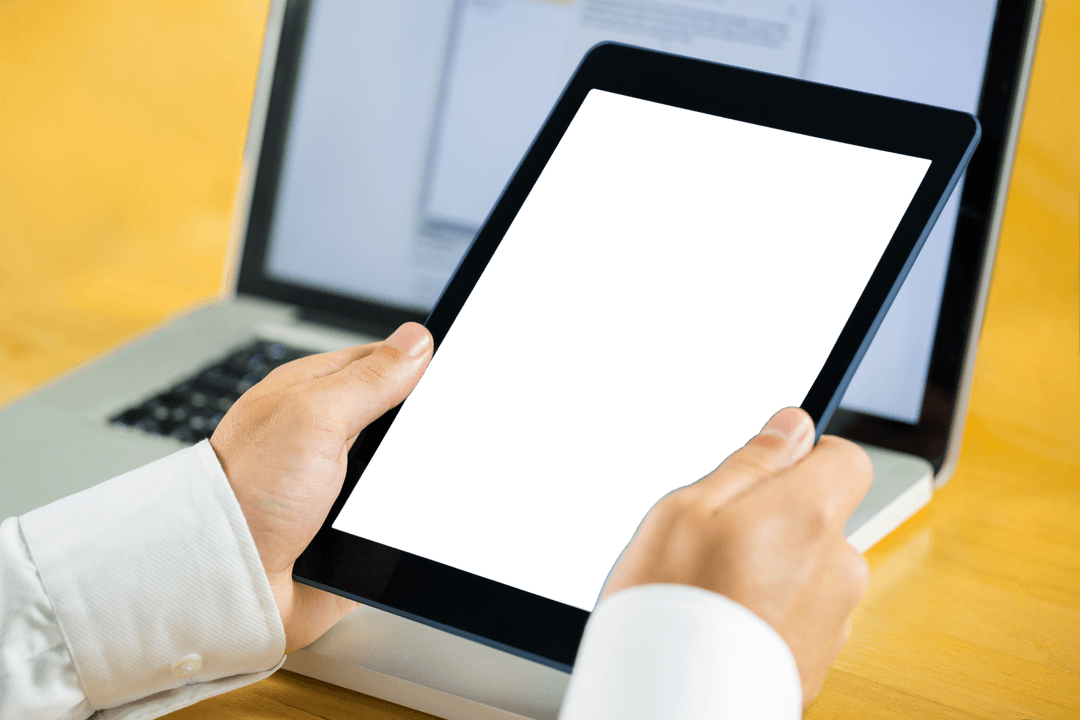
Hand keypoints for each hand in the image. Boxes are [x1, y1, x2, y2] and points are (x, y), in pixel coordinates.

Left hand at [210, 322, 432, 652]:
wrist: (229, 581)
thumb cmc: (247, 492)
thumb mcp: (315, 416)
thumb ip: (370, 378)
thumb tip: (417, 340)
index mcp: (312, 393)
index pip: (382, 362)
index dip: (419, 365)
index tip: (453, 371)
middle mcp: (325, 435)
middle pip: (398, 416)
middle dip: (419, 427)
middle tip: (439, 432)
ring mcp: (339, 482)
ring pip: (400, 468)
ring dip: (412, 478)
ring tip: (416, 481)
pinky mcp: (351, 526)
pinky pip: (395, 516)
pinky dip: (405, 519)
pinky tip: (409, 520)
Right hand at [599, 407, 872, 707]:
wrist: (675, 703)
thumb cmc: (673, 604)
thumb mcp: (688, 508)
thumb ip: (751, 463)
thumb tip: (792, 428)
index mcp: (811, 516)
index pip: (848, 460)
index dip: (808, 458)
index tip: (769, 471)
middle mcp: (839, 567)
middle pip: (823, 521)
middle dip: (779, 523)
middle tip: (716, 543)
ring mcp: (834, 622)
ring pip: (811, 573)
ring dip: (774, 573)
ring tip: (716, 592)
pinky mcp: (819, 663)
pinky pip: (801, 619)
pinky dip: (771, 616)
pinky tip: (727, 624)